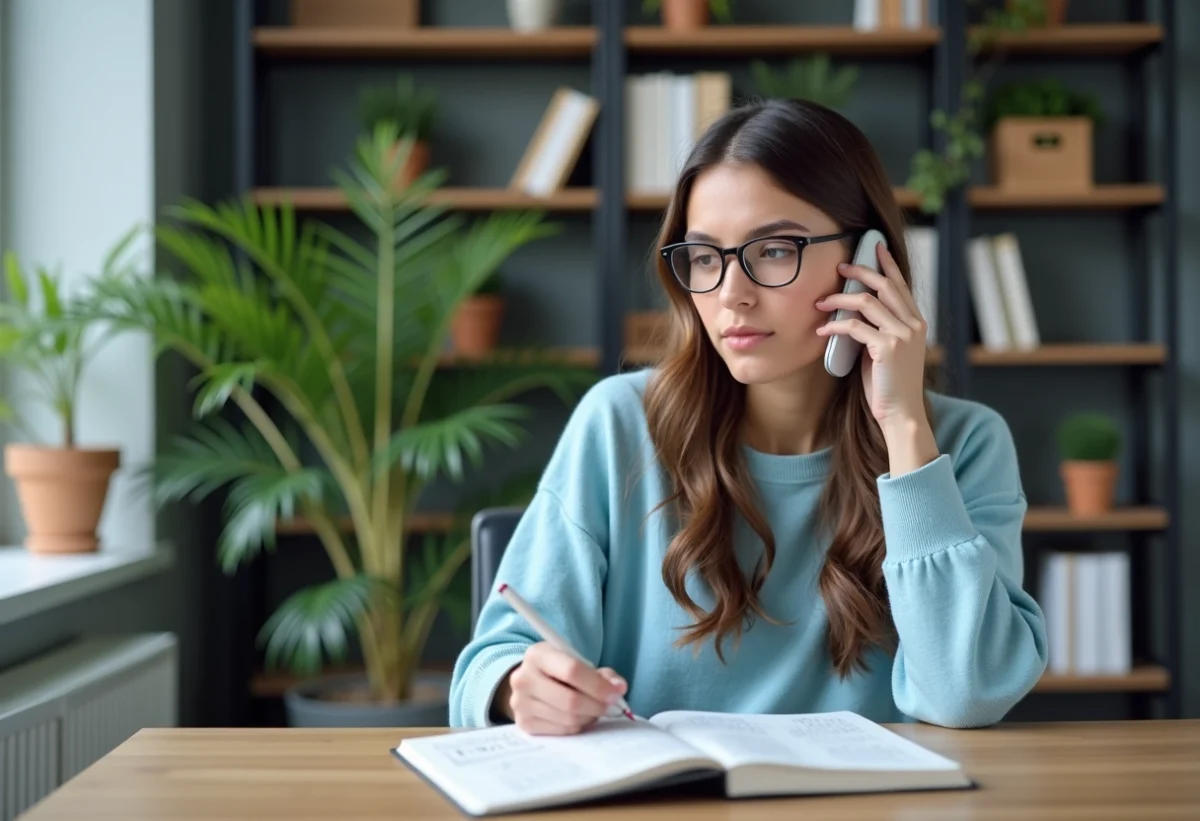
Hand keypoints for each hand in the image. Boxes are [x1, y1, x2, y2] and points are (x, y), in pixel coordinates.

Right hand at [496, 642, 627, 734]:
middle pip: (570, 700)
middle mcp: (523, 678)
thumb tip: (619, 688)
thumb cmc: (559, 670)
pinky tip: (581, 717)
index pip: (572, 670)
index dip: (597, 685)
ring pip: (568, 718)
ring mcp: (520, 703)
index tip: (616, 693)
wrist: (530, 681)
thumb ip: (602, 673)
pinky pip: (561, 731)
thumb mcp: (576, 661)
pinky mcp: (524, 723)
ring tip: (594, 709)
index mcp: (538, 655)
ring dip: (589, 717)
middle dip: (597, 705)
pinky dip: (578, 726)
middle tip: (610, 706)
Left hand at [815, 241, 928, 429]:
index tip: (875, 248)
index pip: (901, 286)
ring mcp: (902, 335)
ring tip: (820, 301)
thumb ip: (877, 330)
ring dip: (839, 298)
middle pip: (885, 285)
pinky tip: (821, 328)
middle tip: (840, 266)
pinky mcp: (887, 347)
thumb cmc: (889, 386)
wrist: (901, 413)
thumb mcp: (885, 351)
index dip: (888, 265)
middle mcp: (913, 325)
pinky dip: (834, 324)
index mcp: (916, 324)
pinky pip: (854, 326)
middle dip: (861, 271)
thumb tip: (853, 313)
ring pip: (867, 302)